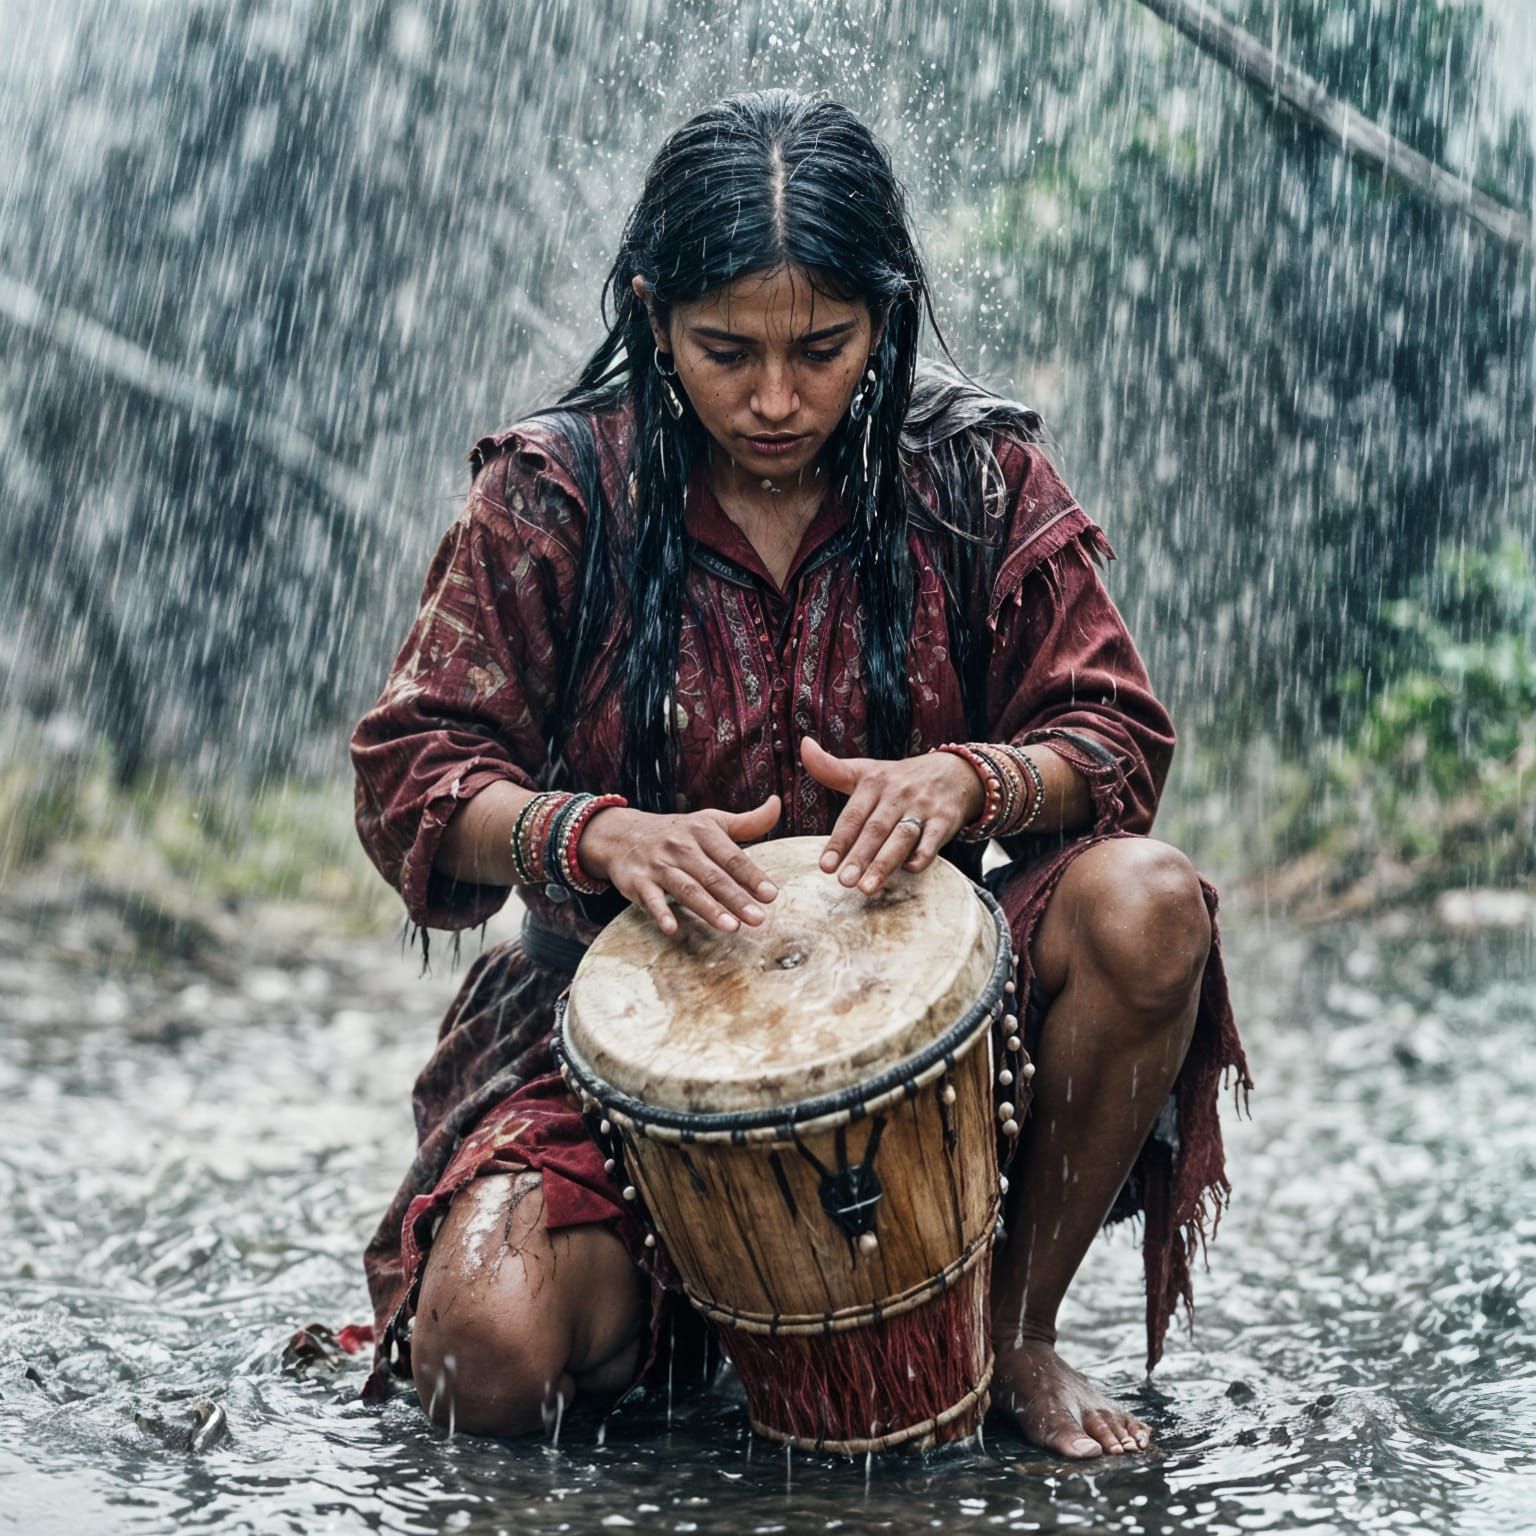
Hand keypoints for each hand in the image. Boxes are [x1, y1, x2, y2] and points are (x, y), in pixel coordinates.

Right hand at [578, 795, 781, 936]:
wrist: (621, 834)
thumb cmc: (676, 832)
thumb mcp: (710, 821)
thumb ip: (747, 821)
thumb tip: (777, 804)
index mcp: (703, 833)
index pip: (732, 857)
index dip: (751, 876)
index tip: (770, 895)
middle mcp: (682, 848)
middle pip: (713, 876)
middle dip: (736, 898)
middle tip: (758, 919)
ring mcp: (659, 865)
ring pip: (687, 889)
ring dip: (708, 908)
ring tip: (731, 927)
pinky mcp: (638, 882)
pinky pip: (650, 899)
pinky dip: (660, 913)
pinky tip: (672, 929)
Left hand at [801, 738, 984, 894]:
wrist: (954, 771)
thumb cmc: (900, 779)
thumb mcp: (866, 771)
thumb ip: (831, 768)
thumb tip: (804, 745)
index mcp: (874, 783)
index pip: (853, 815)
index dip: (839, 841)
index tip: (825, 866)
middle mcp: (897, 795)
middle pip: (875, 829)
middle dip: (859, 857)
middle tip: (844, 882)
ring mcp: (922, 808)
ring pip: (901, 837)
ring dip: (885, 863)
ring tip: (867, 887)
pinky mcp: (945, 820)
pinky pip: (933, 840)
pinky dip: (922, 855)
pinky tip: (909, 870)